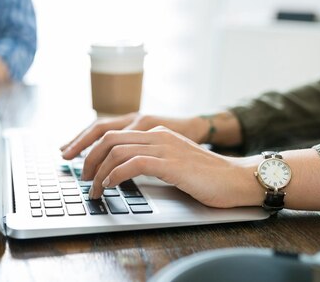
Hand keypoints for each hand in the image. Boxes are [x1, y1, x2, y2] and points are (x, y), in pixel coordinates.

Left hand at [81, 126, 263, 207]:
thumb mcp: (173, 162)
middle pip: (109, 137)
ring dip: (99, 171)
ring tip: (94, 188)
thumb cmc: (207, 176)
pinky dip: (116, 174)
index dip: (92, 147)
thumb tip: (123, 172)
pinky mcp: (171, 163)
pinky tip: (111, 185)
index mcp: (157, 132)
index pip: (114, 132)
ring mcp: (165, 146)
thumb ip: (151, 160)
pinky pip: (134, 163)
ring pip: (117, 150)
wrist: (237, 178)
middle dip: (88, 157)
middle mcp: (158, 134)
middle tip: (82, 177)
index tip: (82, 165)